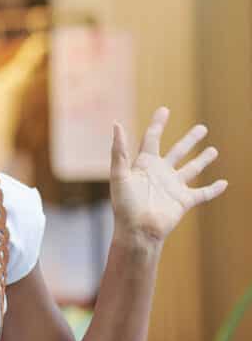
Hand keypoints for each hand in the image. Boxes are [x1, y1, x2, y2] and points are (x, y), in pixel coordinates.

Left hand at [110, 106, 227, 244]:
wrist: (137, 231)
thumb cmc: (125, 205)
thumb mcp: (119, 175)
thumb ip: (119, 151)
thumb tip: (116, 124)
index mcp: (144, 165)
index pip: (152, 139)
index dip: (158, 124)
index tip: (164, 110)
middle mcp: (160, 173)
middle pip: (177, 151)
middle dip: (189, 140)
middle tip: (202, 128)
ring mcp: (173, 187)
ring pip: (192, 169)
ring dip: (202, 160)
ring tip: (213, 150)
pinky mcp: (184, 200)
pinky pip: (203, 193)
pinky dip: (214, 189)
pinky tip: (224, 183)